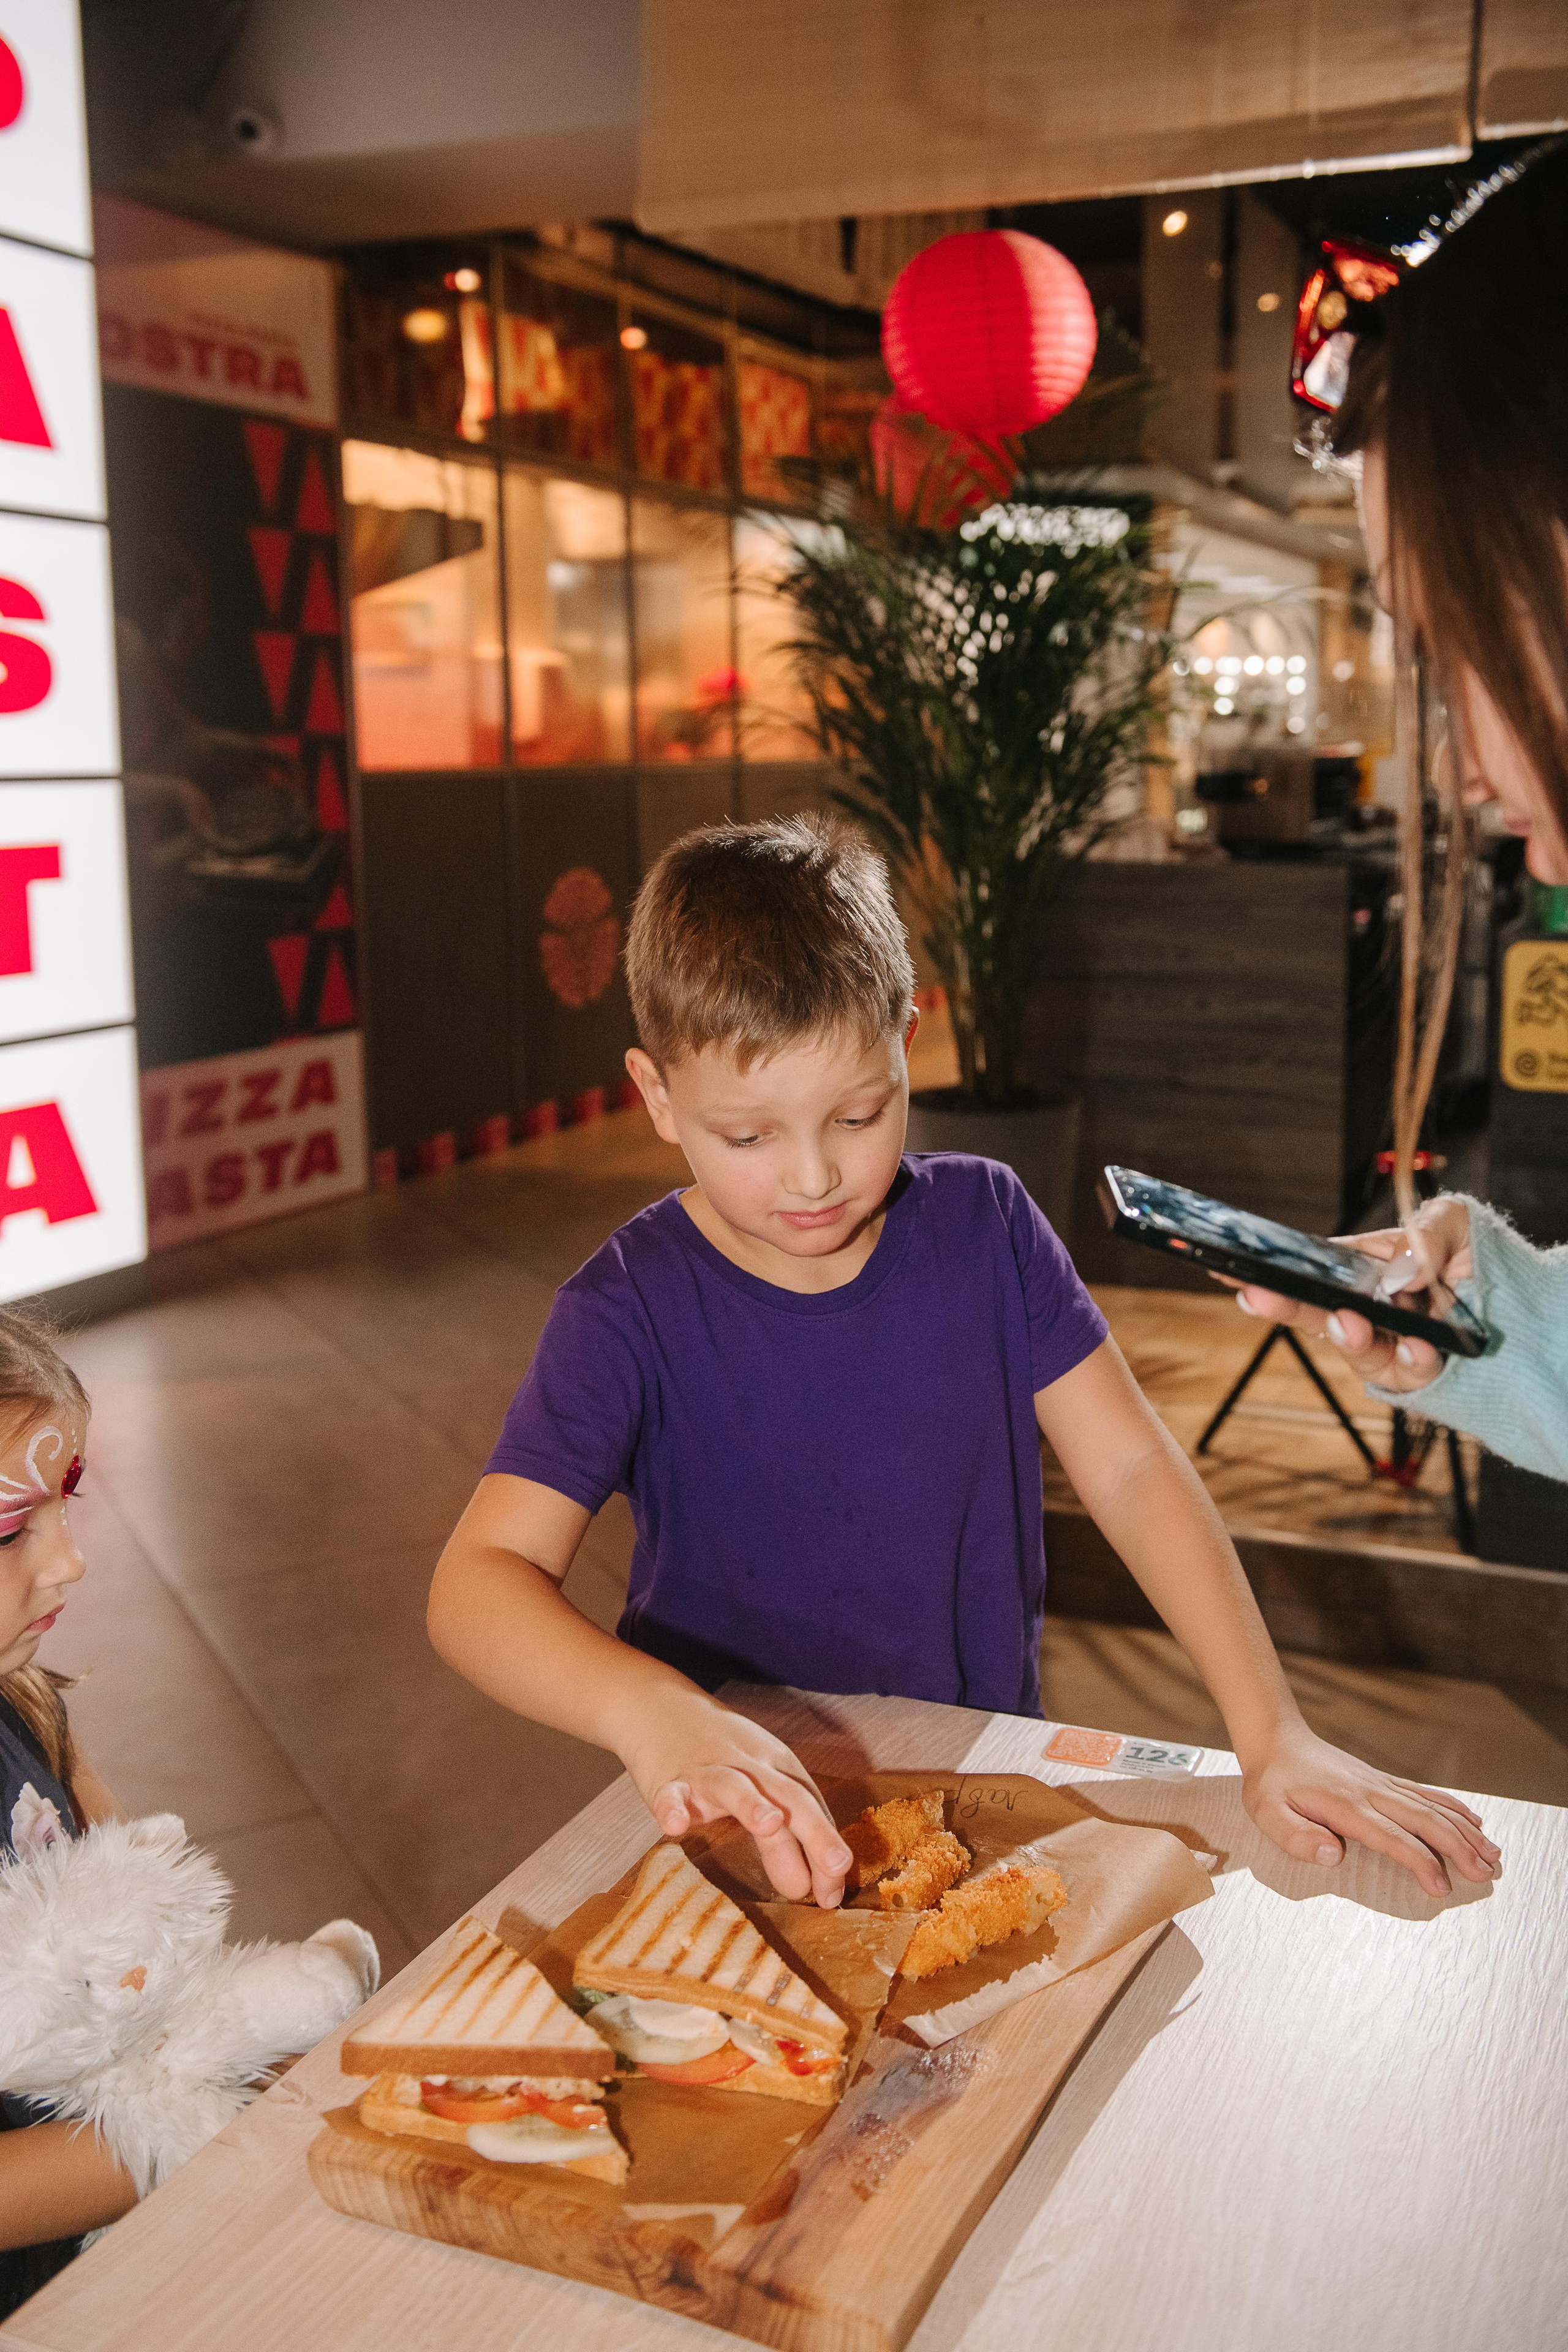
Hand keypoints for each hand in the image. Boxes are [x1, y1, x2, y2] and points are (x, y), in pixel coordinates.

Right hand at [616, 1686, 852, 1907]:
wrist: (659, 1709)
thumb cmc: (721, 1755)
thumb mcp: (763, 1779)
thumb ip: (788, 1825)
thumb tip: (820, 1882)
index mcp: (779, 1769)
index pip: (811, 1810)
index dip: (827, 1848)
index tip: (834, 1895)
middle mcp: (751, 1766)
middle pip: (789, 1798)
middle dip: (816, 1833)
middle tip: (836, 1869)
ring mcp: (708, 1770)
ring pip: (734, 1786)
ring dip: (752, 1804)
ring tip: (769, 1824)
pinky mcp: (668, 1779)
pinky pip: (670, 1794)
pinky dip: (672, 1807)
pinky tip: (674, 1826)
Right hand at [1231, 1196, 1473, 1394]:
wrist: (1520, 1301)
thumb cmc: (1473, 1252)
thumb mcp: (1452, 1223)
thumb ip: (1423, 1239)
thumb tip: (1395, 1279)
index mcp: (1358, 1268)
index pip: (1305, 1269)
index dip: (1266, 1272)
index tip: (1231, 1270)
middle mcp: (1363, 1309)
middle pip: (1312, 1312)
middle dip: (1281, 1306)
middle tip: (1257, 1297)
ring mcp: (1386, 1344)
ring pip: (1355, 1351)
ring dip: (1350, 1339)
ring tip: (1351, 1323)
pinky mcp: (1414, 1374)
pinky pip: (1405, 1375)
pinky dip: (1412, 1361)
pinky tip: (1419, 1348)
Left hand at [1239, 1717, 1498, 1896]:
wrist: (1276, 1739)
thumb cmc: (1271, 1782)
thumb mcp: (1267, 1813)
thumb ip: (1298, 1837)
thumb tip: (1334, 1855)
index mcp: (1346, 1806)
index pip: (1393, 1837)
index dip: (1420, 1862)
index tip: (1441, 1886)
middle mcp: (1371, 1792)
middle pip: (1424, 1820)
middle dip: (1458, 1848)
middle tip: (1484, 1874)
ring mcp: (1380, 1784)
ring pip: (1432, 1806)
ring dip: (1464, 1831)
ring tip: (1492, 1854)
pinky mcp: (1382, 1780)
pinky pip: (1424, 1793)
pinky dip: (1452, 1807)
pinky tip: (1473, 1821)